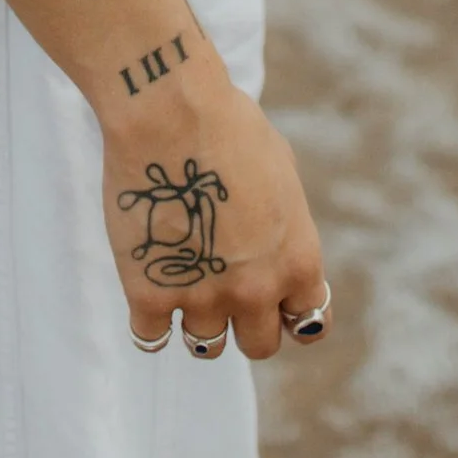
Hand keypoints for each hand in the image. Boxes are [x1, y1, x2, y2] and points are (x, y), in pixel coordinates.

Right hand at [100, 73, 329, 361]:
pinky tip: (147, 283)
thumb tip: (275, 245)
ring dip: (197, 319)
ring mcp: (202, 299)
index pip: (310, 324)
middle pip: (259, 346)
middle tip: (223, 287)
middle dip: (245, 322)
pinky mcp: (149, 295)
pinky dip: (149, 320)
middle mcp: (256, 291)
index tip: (275, 302)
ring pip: (205, 346)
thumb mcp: (283, 173)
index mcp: (297, 261)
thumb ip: (285, 225)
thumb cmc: (230, 125)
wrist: (171, 111)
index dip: (292, 315)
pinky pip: (150, 337)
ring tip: (183, 276)